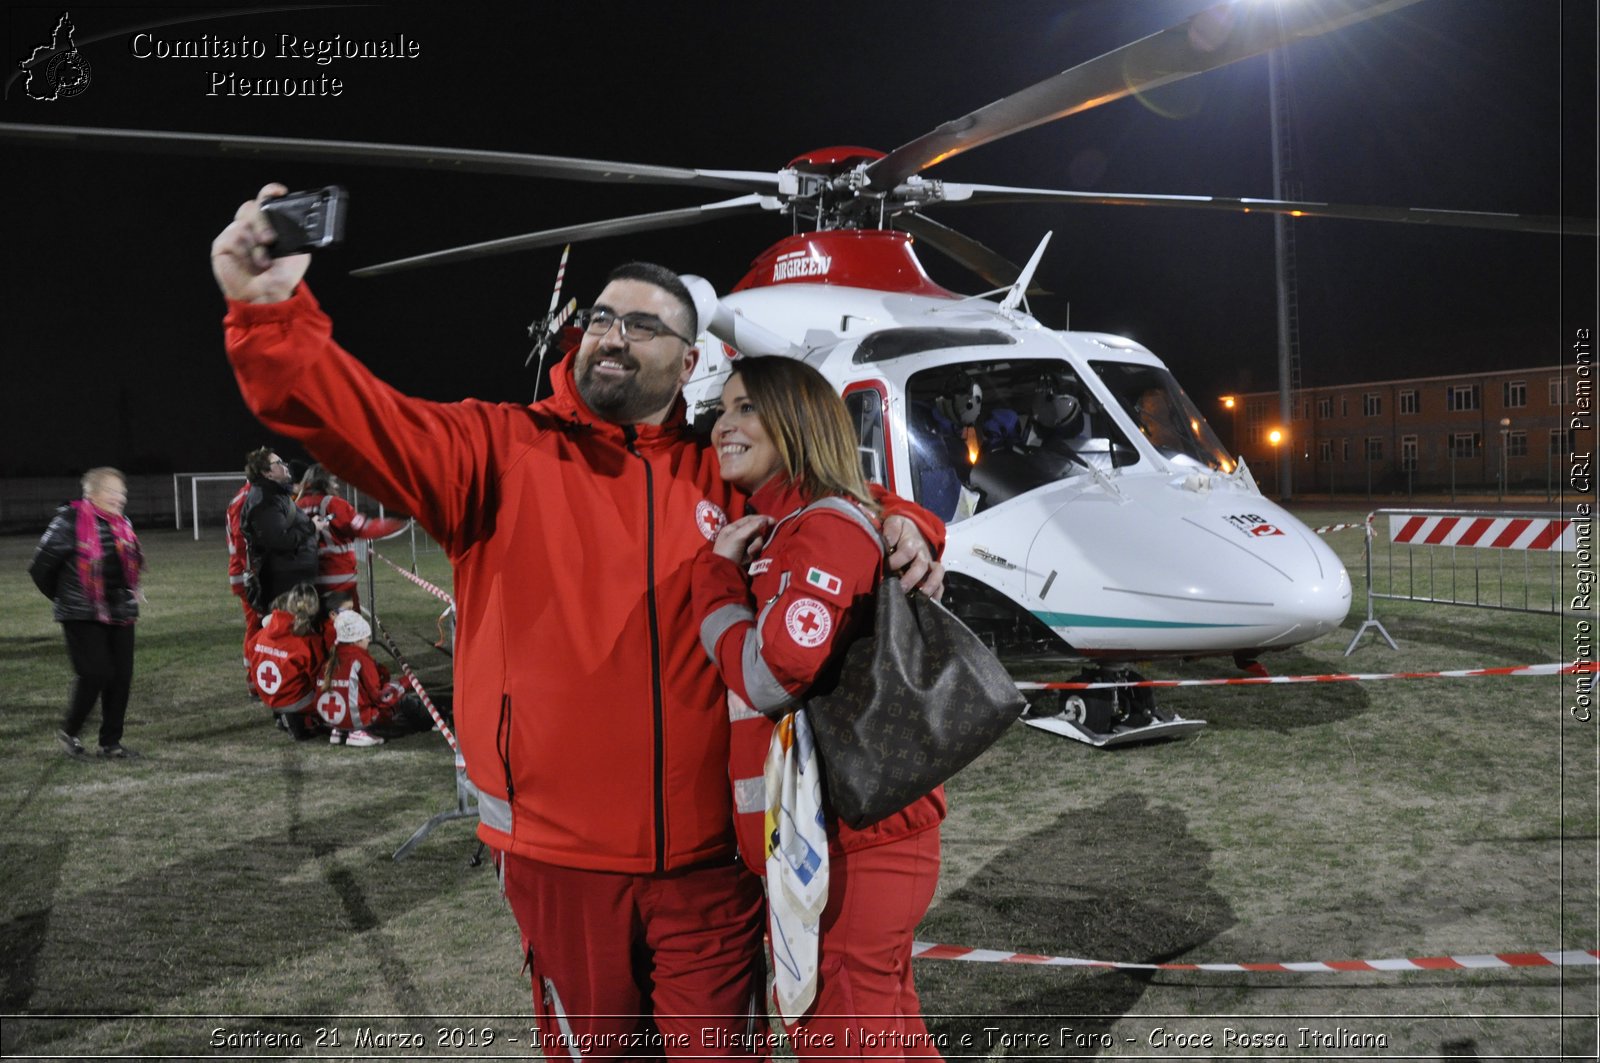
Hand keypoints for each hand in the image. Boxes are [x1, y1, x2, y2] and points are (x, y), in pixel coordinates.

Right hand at [210, 183, 309, 303]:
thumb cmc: (282, 276)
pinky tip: (248, 262)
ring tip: (262, 260)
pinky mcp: (222, 244)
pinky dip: (241, 248)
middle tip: (270, 240)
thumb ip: (294, 231)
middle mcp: (252, 227)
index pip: (266, 200)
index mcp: (270, 225)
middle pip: (253, 206)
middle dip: (263, 221)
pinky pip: (230, 235)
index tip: (279, 191)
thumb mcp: (298, 252)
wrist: (266, 295)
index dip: (270, 192)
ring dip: (255, 239)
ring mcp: (237, 235)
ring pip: (242, 220)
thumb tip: (293, 216)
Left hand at [713, 515, 774, 565]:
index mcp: (733, 528)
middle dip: (756, 540)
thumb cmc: (727, 551)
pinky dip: (751, 555)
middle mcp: (737, 535)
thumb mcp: (737, 536)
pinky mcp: (744, 555)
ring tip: (747, 555)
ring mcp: (741, 545)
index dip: (762, 518)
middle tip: (751, 549)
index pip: (750, 519)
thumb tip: (765, 520)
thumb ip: (752, 527)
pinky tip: (745, 560)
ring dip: (754, 548)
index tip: (774, 521)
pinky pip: (754, 551)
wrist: (723, 572)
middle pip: (755, 532)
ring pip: (756, 542)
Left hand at [884, 514, 943, 599]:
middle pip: (921, 566)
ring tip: (921, 596)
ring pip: (936, 574)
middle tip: (901, 588)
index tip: (885, 567)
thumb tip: (887, 540)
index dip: (896, 561)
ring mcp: (930, 564)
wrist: (915, 529)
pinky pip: (940, 583)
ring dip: (930, 585)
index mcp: (912, 542)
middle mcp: (923, 554)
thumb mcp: (895, 523)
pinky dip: (938, 593)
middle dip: (911, 578)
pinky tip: (931, 603)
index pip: (906, 551)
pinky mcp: (933, 573)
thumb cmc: (901, 530)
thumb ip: (891, 529)